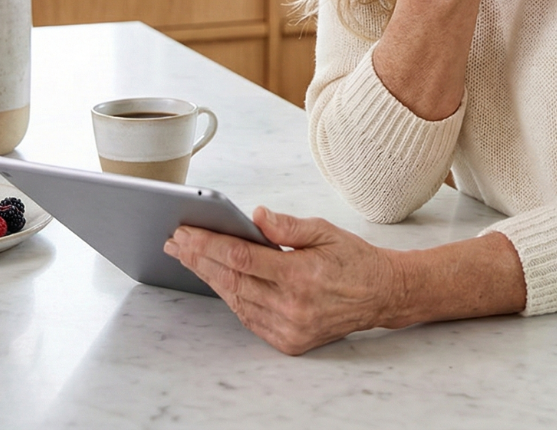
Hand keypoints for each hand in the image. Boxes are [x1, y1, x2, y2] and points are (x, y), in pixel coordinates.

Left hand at [164, 207, 397, 354]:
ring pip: (236, 301)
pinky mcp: (289, 341)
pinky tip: (216, 280)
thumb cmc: (353, 258)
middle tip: (176, 241)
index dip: (209, 244)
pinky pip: (249, 318)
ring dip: (209, 278)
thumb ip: (286, 226)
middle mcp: (292, 306)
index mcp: (300, 275)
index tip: (186, 231)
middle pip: (231, 281)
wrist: (380, 293)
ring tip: (188, 257)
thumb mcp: (324, 230)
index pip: (241, 258)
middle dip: (199, 259)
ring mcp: (289, 328)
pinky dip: (230, 298)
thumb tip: (255, 214)